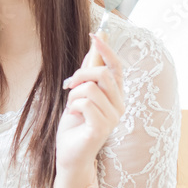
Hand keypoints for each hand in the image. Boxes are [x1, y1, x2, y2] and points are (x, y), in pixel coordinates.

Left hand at [57, 34, 124, 172]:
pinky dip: (73, 107)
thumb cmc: (75, 124)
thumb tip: (97, 42)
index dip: (106, 49)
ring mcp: (113, 117)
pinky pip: (85, 104)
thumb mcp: (80, 93)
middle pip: (102, 74)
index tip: (96, 33)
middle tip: (68, 85)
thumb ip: (89, 70)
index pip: (116, 67)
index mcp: (116, 95)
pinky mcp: (103, 128)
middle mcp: (119, 105)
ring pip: (90, 88)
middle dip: (80, 74)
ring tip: (72, 107)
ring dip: (74, 95)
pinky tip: (74, 117)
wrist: (69, 154)